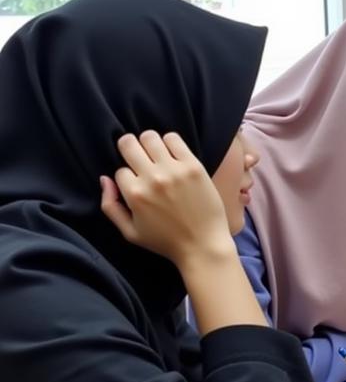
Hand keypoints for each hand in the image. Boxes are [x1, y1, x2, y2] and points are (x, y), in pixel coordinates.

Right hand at [100, 131, 233, 268]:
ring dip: (149, 144)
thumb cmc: (165, 241)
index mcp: (135, 195)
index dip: (127, 177)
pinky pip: (174, 138)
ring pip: (150, 137)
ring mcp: (174, 170)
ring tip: (156, 156)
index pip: (120, 170)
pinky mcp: (194, 166)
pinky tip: (172, 155)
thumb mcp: (130, 232)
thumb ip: (110, 206)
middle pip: (129, 144)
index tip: (138, 185)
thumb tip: (104, 179)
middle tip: (140, 161)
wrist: (203, 245)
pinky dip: (169, 142)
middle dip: (130, 151)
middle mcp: (153, 178)